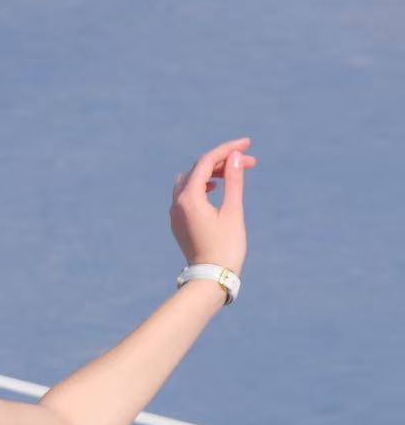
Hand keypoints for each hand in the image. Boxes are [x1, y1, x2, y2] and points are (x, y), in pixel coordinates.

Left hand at [169, 136, 255, 275]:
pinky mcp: (179, 223)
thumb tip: (235, 156)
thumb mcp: (233, 211)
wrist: (210, 279)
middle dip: (222, 161)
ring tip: (234, 172)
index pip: (207, 161)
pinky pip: (187, 194)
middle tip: (249, 162)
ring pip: (191, 180)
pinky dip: (202, 185)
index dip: (228, 149)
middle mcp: (177, 204)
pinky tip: (215, 188)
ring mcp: (176, 214)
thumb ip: (234, 181)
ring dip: (211, 172)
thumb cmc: (225, 248)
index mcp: (189, 198)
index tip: (248, 144)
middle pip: (198, 169)